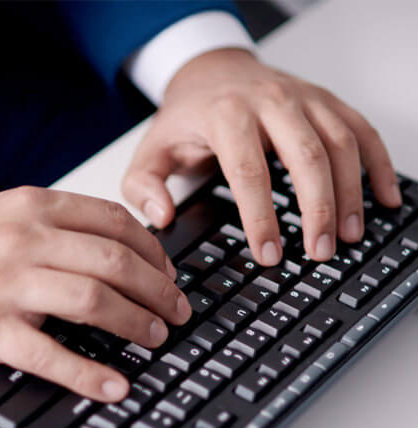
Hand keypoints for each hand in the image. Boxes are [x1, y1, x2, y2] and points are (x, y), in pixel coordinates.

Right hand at [0, 187, 190, 401]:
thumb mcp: (4, 214)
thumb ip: (58, 225)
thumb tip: (116, 247)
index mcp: (34, 208)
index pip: (115, 223)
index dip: (154, 252)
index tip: (169, 274)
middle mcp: (25, 241)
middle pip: (115, 262)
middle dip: (158, 290)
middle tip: (177, 311)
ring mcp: (7, 285)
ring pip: (93, 301)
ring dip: (136, 323)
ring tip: (157, 338)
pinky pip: (49, 354)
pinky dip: (88, 374)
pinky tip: (114, 385)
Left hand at [123, 48, 400, 264]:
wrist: (212, 72)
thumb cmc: (186, 117)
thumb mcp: (151, 150)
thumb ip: (143, 186)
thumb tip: (161, 217)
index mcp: (226, 116)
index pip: (249, 173)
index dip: (261, 219)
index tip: (270, 255)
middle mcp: (270, 102)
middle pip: (307, 158)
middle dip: (317, 210)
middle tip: (319, 252)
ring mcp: (303, 98)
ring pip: (341, 144)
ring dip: (350, 193)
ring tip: (349, 236)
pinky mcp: (325, 101)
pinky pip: (361, 130)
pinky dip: (378, 164)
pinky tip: (385, 197)